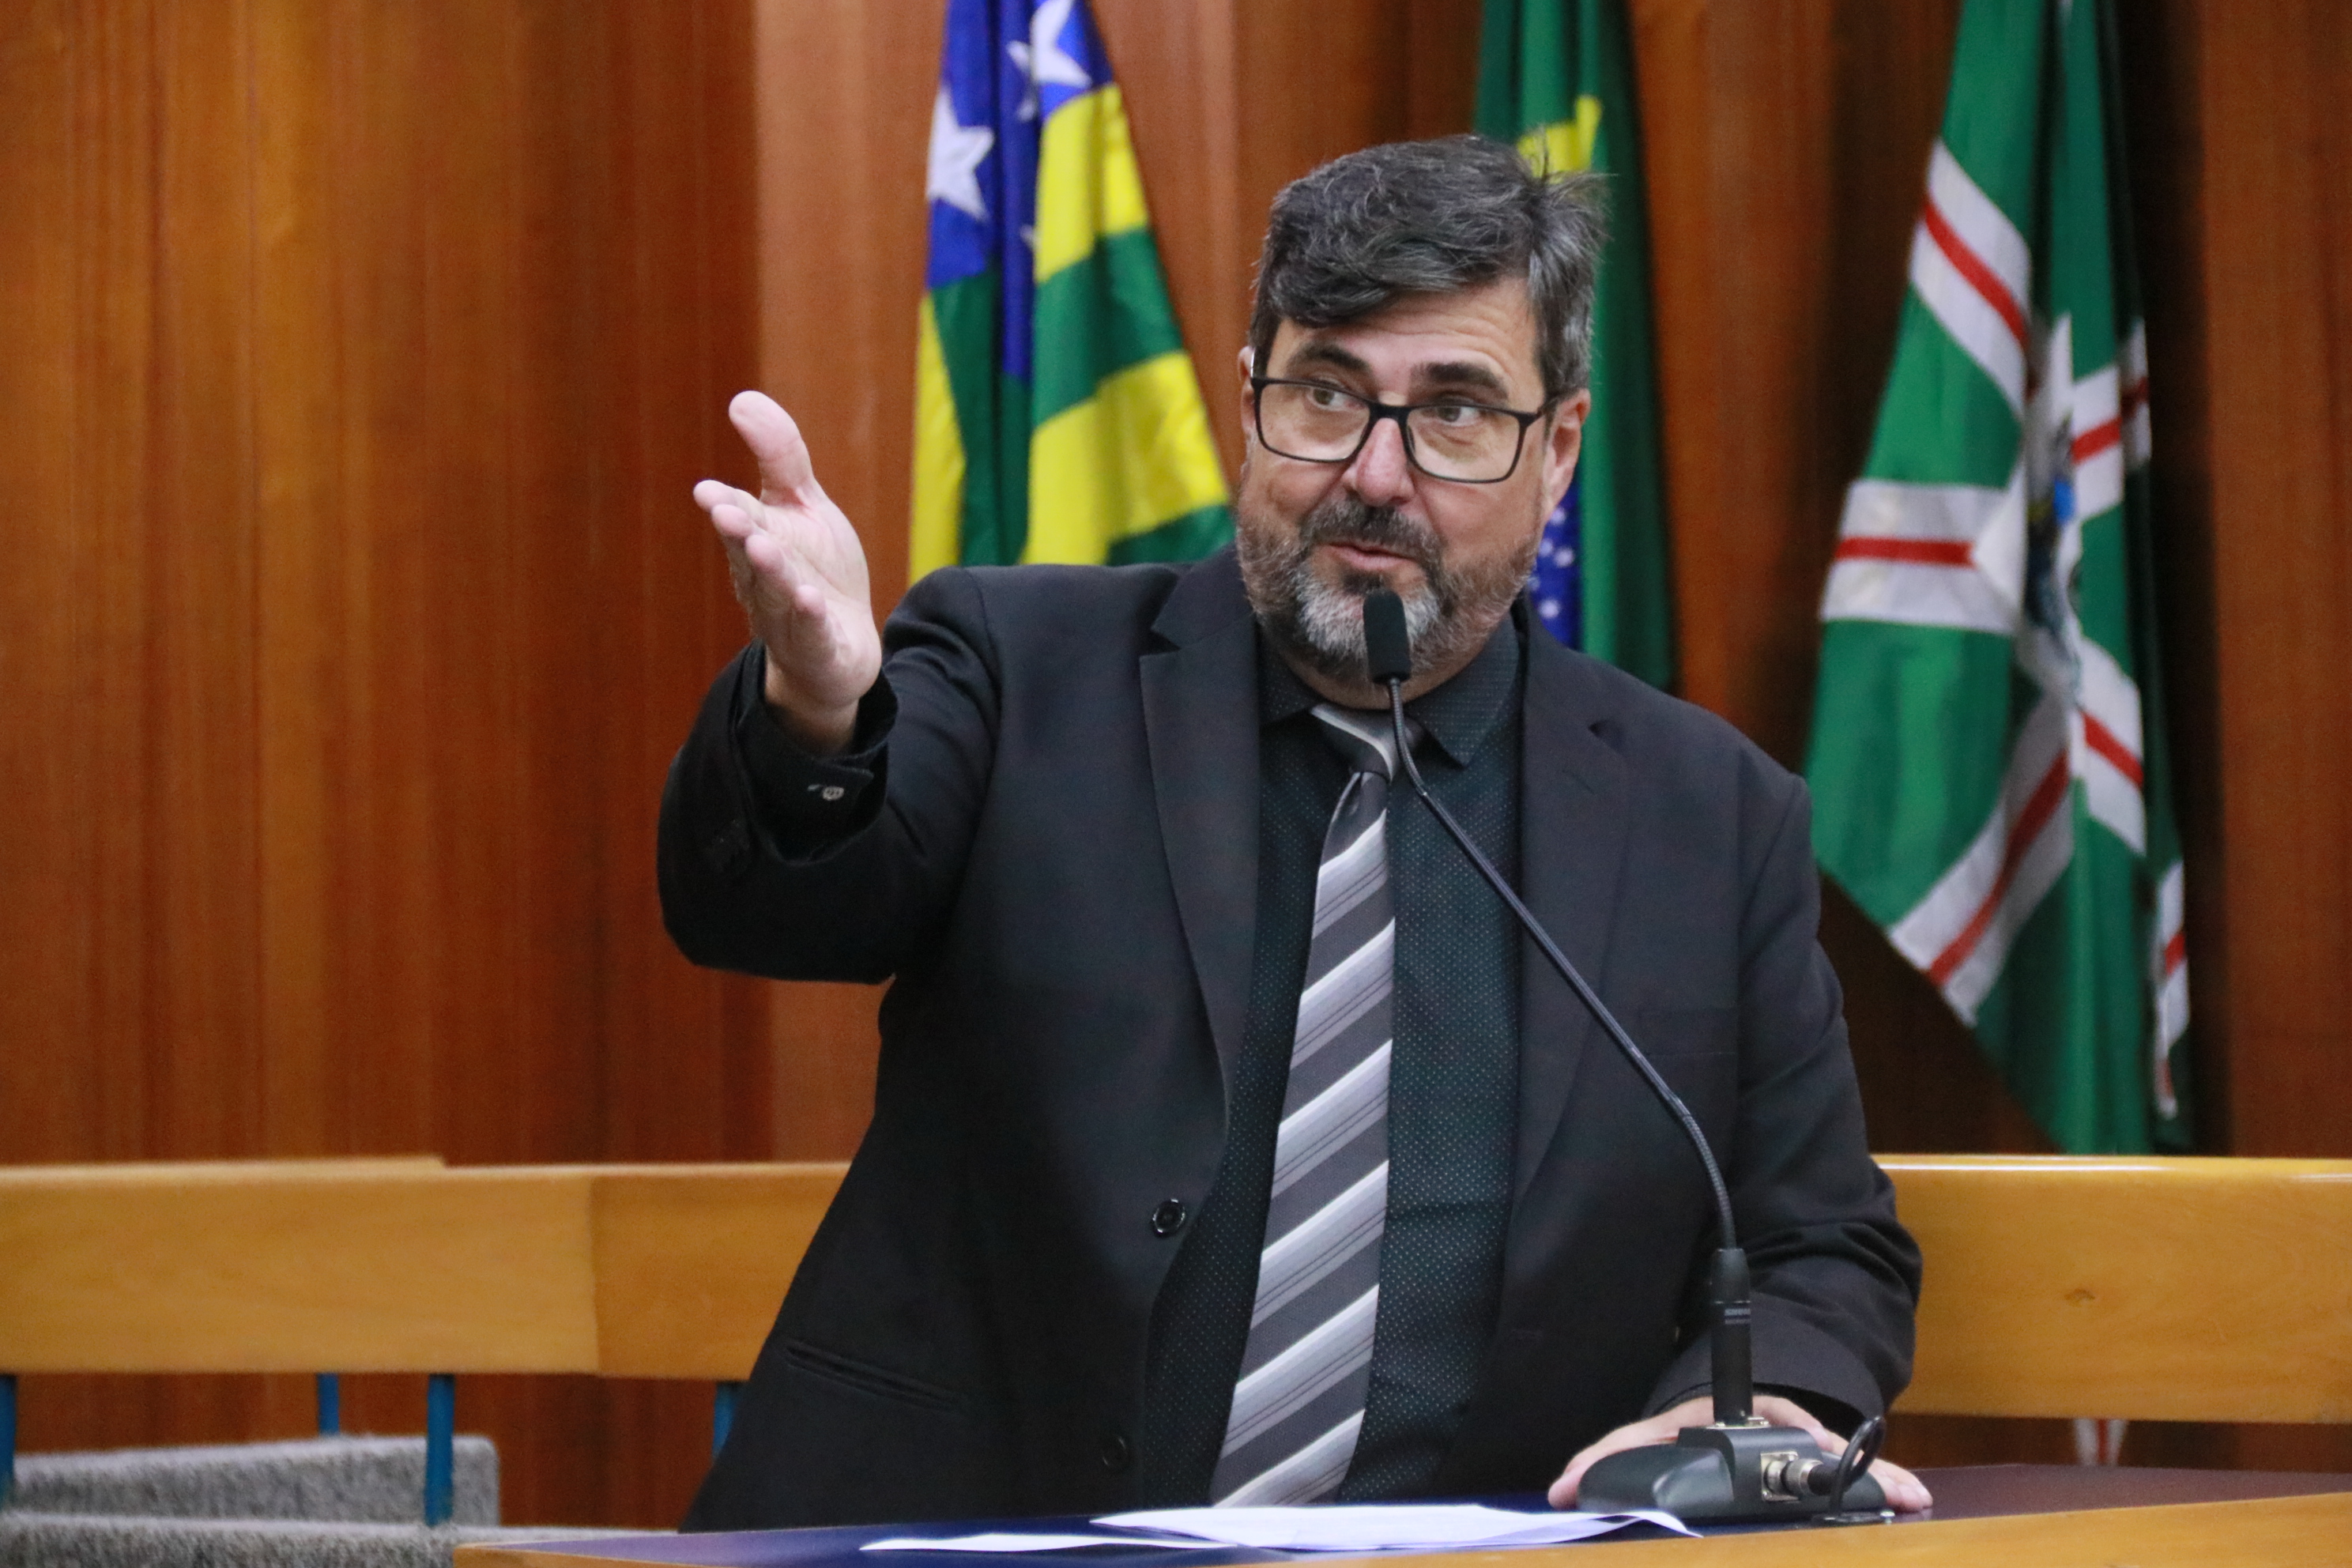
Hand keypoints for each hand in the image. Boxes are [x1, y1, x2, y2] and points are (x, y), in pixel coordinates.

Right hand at [693, 390, 881, 754]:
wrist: (840, 647)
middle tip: (725, 511)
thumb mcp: (804, 506)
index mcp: (758, 541)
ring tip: (763, 547)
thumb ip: (780, 457)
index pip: (741, 519)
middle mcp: (765, 580)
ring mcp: (789, 617)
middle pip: (750, 555)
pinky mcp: (819, 647)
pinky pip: (811, 633)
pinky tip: (810, 600)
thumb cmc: (814, 569)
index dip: (726, 505)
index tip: (709, 491)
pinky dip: (809, 618)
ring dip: (770, 571)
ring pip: (775, 594)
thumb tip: (741, 398)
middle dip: (738, 533)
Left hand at [1548, 1394, 1932, 1513]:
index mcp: (1734, 1412)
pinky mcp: (1814, 1461)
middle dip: (1846, 1459)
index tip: (1818, 1444)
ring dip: (1879, 1475)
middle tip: (1888, 1484)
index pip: (1768, 1416)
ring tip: (1911, 1495)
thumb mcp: (1645, 1440)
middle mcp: (1774, 1420)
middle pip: (1816, 1437)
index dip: (1797, 1431)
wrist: (1716, 1413)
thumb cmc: (1682, 1430)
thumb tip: (1562, 1488)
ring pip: (1839, 1455)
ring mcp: (1799, 1438)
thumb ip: (1605, 1462)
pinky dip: (1882, 1483)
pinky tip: (1913, 1499)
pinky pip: (1851, 1472)